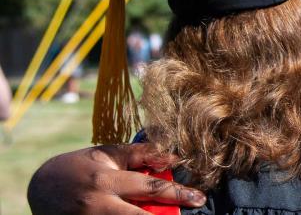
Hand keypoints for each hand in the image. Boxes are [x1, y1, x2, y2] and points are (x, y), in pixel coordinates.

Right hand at [27, 143, 206, 214]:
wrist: (40, 187)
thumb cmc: (81, 166)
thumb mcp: (107, 154)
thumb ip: (139, 154)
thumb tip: (172, 157)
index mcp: (106, 180)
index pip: (149, 187)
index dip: (177, 193)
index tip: (199, 198)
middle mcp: (98, 204)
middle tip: (194, 208)